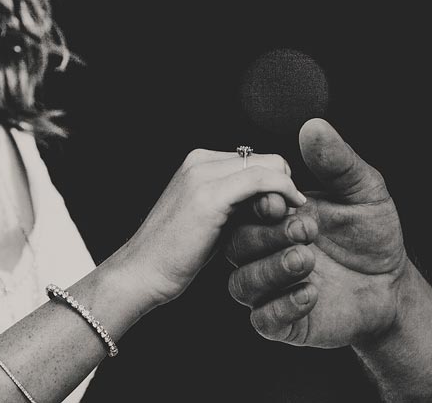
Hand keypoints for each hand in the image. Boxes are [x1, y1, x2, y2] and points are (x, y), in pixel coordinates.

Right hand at [107, 148, 307, 308]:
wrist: (140, 272)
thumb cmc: (175, 254)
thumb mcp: (209, 220)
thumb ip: (235, 202)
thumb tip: (271, 197)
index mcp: (198, 162)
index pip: (255, 159)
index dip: (277, 181)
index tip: (286, 209)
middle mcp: (200, 160)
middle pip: (265, 158)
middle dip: (284, 184)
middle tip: (290, 216)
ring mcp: (203, 174)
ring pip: (268, 165)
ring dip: (286, 189)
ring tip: (289, 219)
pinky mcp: (210, 195)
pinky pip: (262, 180)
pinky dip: (284, 191)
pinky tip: (290, 212)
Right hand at [223, 119, 412, 347]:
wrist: (393, 285)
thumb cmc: (372, 234)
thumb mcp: (362, 191)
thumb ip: (336, 162)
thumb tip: (313, 126)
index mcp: (274, 217)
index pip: (245, 208)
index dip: (258, 204)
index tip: (284, 201)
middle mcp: (264, 251)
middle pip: (237, 245)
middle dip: (268, 237)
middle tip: (308, 230)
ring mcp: (270, 289)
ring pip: (242, 283)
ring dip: (272, 270)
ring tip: (307, 261)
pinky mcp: (282, 323)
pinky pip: (263, 320)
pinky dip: (284, 306)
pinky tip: (312, 293)